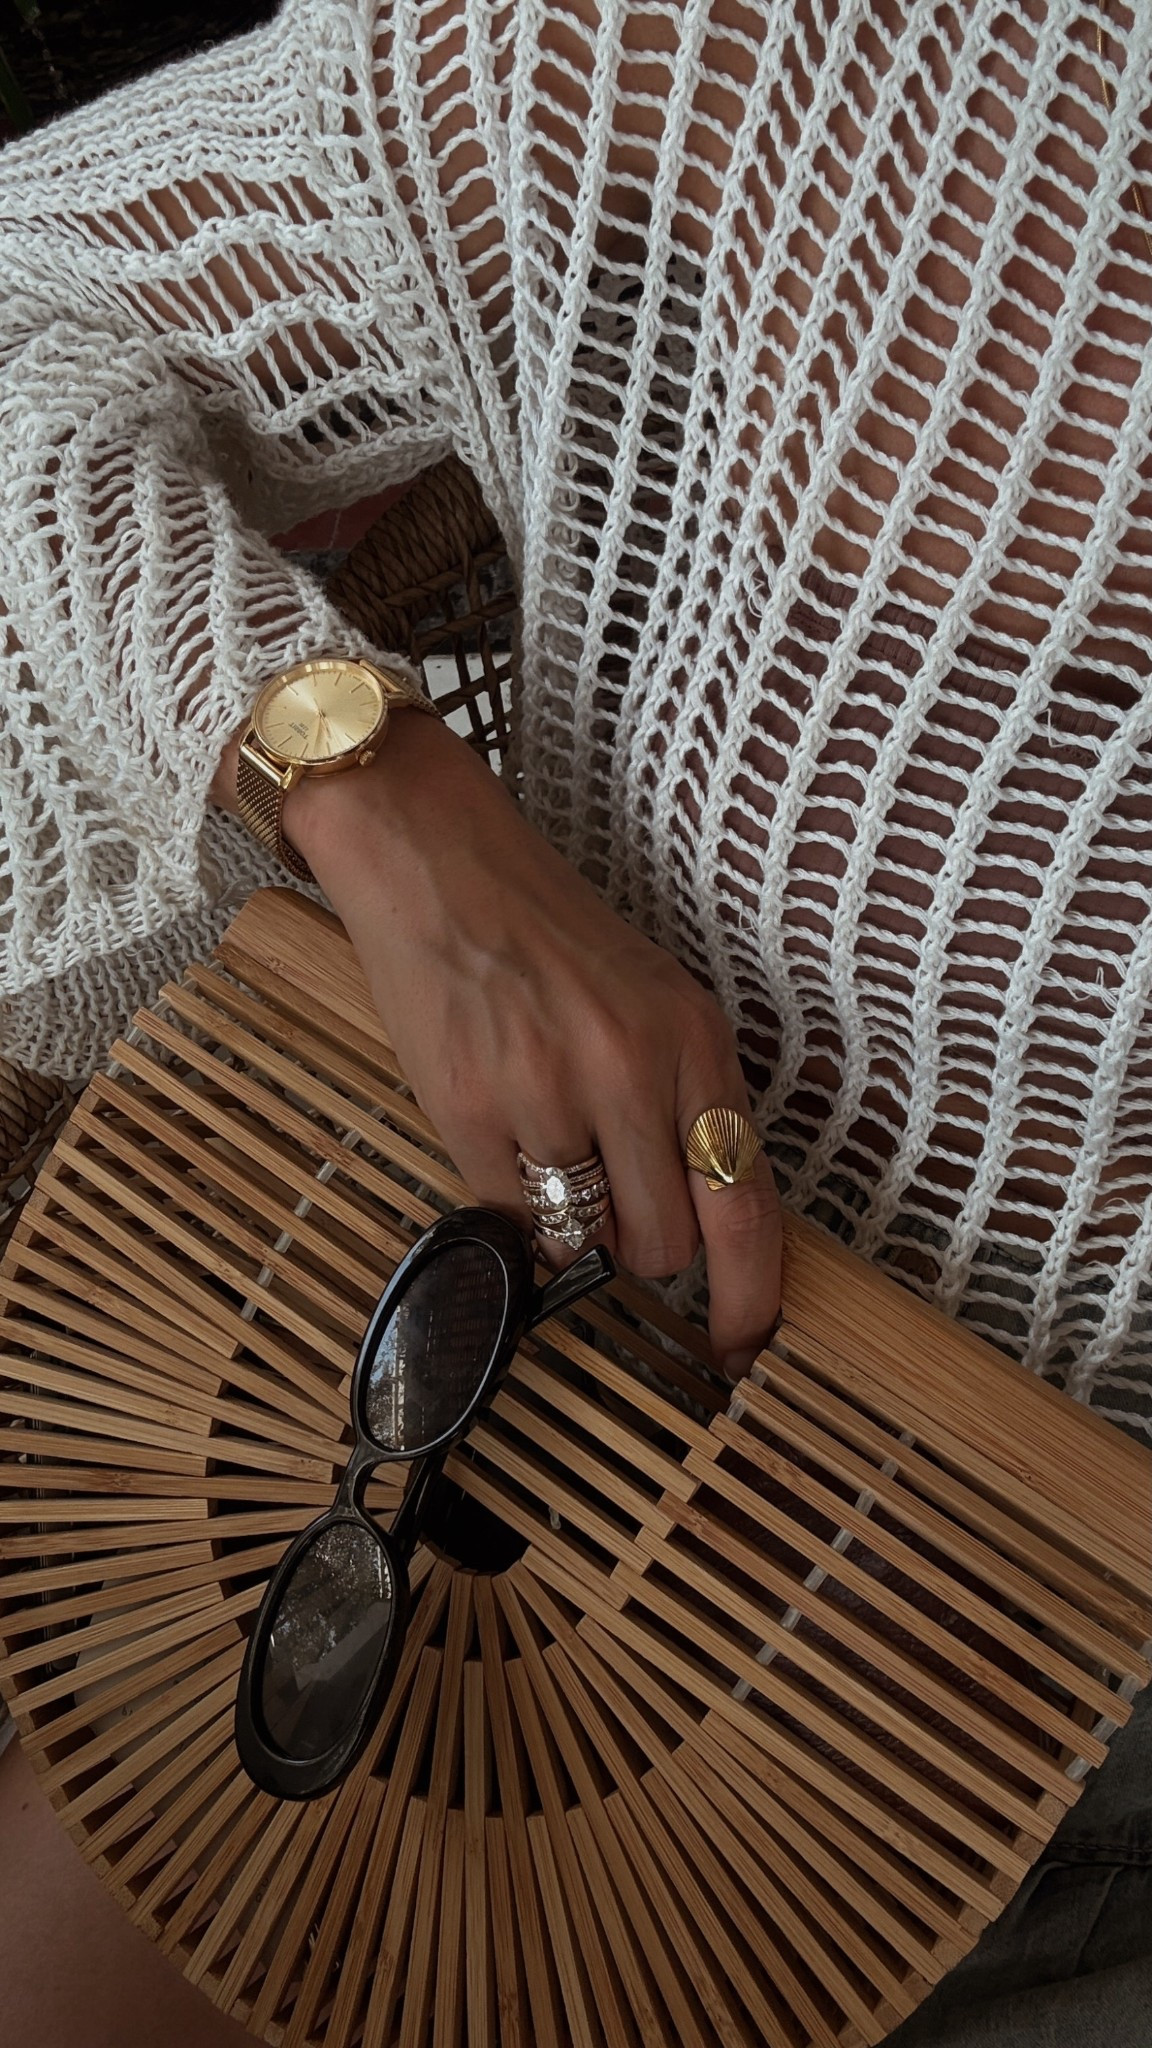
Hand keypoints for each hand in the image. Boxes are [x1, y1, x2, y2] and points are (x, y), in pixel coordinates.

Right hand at [273, 712, 780, 1376]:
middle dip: (643, 1243)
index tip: (745, 1344)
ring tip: (547, 1143)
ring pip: (586, 1238)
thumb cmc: (544, 929)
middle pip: (666, 1241)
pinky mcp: (467, 1111)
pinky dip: (512, 1200)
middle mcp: (630, 1068)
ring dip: (576, 1221)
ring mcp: (545, 1092)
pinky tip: (499, 1130)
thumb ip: (684, 1096)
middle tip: (612, 1196)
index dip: (754, 1295)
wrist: (433, 860)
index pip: (747, 1202)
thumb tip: (702, 1215)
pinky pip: (510, 1215)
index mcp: (692, 1036)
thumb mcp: (650, 994)